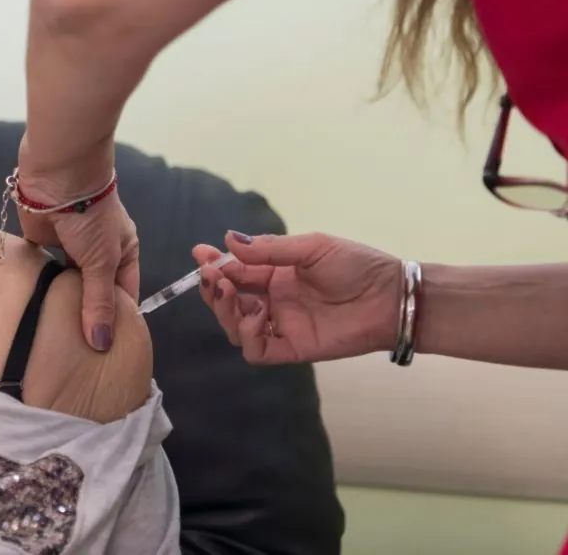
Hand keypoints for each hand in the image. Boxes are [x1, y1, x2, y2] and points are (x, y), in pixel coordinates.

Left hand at [16, 138, 139, 352]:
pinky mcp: (42, 240)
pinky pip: (41, 269)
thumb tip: (103, 344)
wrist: (58, 176)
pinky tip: (32, 309)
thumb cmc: (91, 217)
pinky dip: (39, 284)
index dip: (118, 320)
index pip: (124, 293)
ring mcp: (69, 246)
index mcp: (122, 252)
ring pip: (67, 282)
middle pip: (94, 290)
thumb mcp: (102, 262)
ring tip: (54, 338)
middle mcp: (97, 252)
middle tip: (78, 354)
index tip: (108, 353)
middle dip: (87, 315)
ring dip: (61, 301)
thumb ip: (99, 302)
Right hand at [193, 231, 400, 364]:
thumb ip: (270, 248)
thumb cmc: (357, 266)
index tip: (200, 254)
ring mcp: (281, 325)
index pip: (236, 271)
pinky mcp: (292, 348)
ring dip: (225, 310)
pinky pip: (257, 351)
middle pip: (229, 300)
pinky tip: (254, 317)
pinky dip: (247, 336)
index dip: (215, 264)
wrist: (391, 297)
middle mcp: (273, 300)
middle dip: (214, 288)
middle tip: (212, 276)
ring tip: (230, 293)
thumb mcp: (311, 248)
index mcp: (275, 274)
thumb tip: (228, 240)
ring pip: (236, 326)